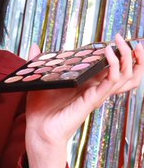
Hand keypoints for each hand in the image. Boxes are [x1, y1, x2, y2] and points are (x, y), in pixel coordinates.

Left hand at [24, 34, 143, 167]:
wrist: (38, 128)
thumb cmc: (40, 108)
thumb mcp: (41, 79)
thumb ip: (39, 61)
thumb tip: (34, 46)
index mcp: (89, 83)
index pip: (114, 68)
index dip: (122, 55)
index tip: (119, 39)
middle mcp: (97, 89)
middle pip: (128, 72)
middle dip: (134, 56)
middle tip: (129, 39)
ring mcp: (97, 94)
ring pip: (126, 76)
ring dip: (128, 57)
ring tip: (121, 42)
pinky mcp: (93, 99)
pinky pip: (111, 81)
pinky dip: (114, 65)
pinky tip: (108, 53)